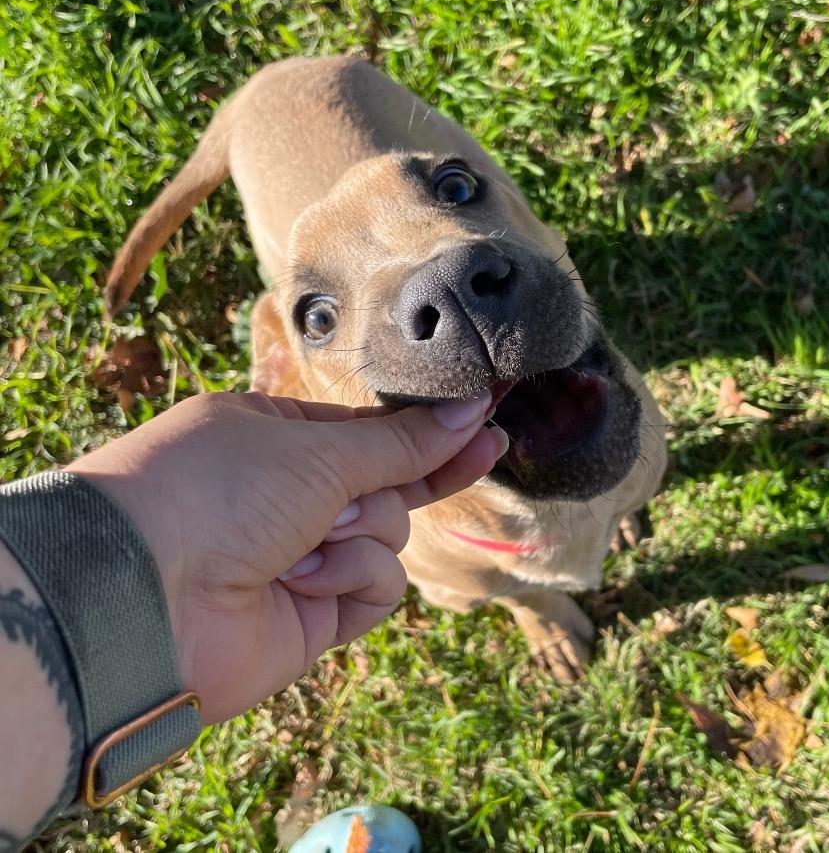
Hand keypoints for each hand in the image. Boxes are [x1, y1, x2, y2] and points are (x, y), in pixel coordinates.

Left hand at [70, 390, 503, 721]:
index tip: (488, 420)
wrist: (142, 597)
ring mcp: (300, 555)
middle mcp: (287, 496)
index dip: (429, 431)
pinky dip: (352, 577)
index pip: (371, 433)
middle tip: (485, 450)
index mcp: (274, 436)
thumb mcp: (317, 449)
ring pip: (389, 535)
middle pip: (390, 484)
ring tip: (313, 537)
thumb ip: (400, 441)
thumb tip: (468, 410)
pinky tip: (306, 578)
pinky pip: (375, 587)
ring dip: (363, 531)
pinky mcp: (311, 616)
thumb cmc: (216, 490)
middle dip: (413, 477)